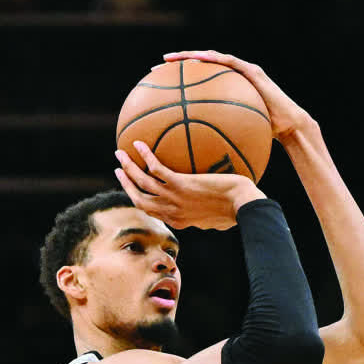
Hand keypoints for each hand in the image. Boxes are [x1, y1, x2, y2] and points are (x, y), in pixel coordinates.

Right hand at [115, 141, 264, 230]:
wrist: (244, 206)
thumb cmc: (239, 210)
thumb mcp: (219, 218)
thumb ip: (209, 213)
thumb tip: (214, 204)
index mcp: (179, 221)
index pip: (153, 212)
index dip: (140, 199)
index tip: (134, 189)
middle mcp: (172, 212)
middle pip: (140, 200)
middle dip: (126, 185)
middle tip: (119, 171)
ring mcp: (174, 198)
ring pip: (142, 184)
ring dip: (128, 168)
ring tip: (119, 153)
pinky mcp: (180, 185)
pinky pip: (156, 169)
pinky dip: (145, 156)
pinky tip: (138, 143)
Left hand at [161, 50, 313, 141]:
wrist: (289, 127)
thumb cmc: (263, 136)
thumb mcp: (233, 139)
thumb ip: (214, 140)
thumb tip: (193, 158)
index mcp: (225, 95)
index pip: (196, 86)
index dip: (175, 85)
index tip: (155, 89)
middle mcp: (231, 81)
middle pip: (198, 70)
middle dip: (175, 68)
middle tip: (153, 72)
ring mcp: (242, 73)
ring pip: (210, 59)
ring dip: (189, 57)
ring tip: (168, 60)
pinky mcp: (252, 71)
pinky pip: (228, 62)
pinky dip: (212, 59)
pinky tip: (196, 59)